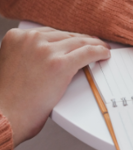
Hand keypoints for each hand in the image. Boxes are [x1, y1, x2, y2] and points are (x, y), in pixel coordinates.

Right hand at [0, 27, 110, 145]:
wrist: (3, 116)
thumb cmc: (8, 98)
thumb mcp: (12, 64)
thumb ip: (28, 53)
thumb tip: (51, 53)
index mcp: (16, 37)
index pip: (50, 32)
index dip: (68, 37)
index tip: (77, 40)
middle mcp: (31, 39)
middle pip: (66, 35)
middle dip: (82, 41)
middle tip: (94, 44)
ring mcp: (46, 51)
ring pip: (80, 42)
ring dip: (94, 45)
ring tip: (102, 48)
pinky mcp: (60, 64)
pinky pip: (88, 53)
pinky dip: (100, 52)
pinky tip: (105, 54)